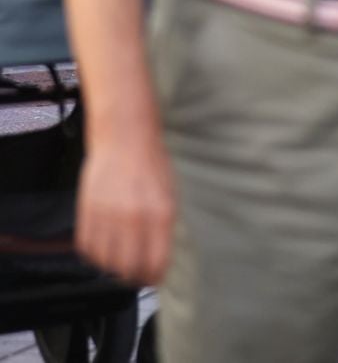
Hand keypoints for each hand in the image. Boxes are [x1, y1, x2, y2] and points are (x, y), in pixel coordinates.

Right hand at [75, 131, 174, 285]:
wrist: (124, 137)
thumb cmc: (151, 164)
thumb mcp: (170, 194)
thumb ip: (164, 226)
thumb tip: (159, 256)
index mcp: (161, 213)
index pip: (156, 261)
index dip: (155, 277)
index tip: (155, 280)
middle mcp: (134, 217)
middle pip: (128, 267)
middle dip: (133, 278)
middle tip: (136, 277)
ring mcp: (108, 215)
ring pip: (105, 261)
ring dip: (112, 268)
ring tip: (118, 263)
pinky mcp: (87, 211)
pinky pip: (86, 247)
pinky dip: (93, 255)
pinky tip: (102, 250)